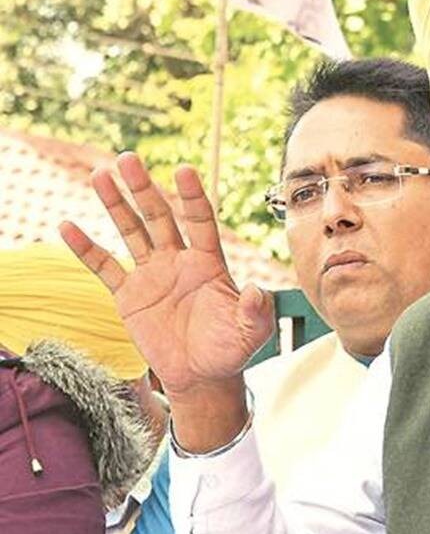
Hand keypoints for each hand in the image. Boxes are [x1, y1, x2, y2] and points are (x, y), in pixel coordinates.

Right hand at [59, 153, 274, 399]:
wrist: (202, 374)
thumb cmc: (231, 349)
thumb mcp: (252, 333)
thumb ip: (256, 312)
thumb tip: (258, 292)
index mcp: (209, 262)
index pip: (200, 221)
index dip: (192, 197)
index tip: (183, 169)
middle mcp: (179, 260)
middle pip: (159, 216)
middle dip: (144, 188)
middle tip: (128, 158)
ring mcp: (152, 274)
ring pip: (131, 231)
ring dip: (116, 204)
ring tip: (100, 174)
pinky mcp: (129, 295)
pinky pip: (104, 267)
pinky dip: (86, 248)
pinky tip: (67, 226)